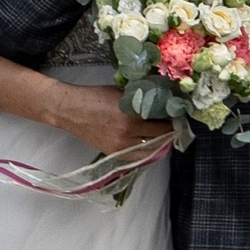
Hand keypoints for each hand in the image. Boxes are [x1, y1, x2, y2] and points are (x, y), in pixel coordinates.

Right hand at [45, 81, 173, 160]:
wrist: (71, 110)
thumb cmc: (96, 96)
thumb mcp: (123, 93)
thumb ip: (141, 100)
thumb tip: (161, 102)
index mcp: (132, 115)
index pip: (162, 120)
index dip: (172, 116)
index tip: (177, 112)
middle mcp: (128, 134)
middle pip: (160, 136)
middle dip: (169, 129)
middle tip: (174, 122)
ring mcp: (121, 147)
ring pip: (151, 150)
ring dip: (160, 142)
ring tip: (164, 133)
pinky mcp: (114, 154)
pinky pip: (137, 156)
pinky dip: (146, 150)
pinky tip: (150, 143)